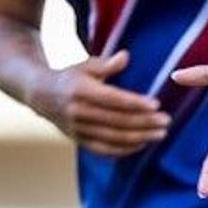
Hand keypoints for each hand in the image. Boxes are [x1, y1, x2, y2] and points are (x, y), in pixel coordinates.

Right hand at [31, 49, 170, 158]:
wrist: (41, 96)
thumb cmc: (71, 77)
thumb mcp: (85, 65)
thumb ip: (106, 64)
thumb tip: (125, 56)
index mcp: (81, 91)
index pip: (113, 100)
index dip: (135, 103)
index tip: (156, 105)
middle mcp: (78, 112)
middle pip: (117, 121)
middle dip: (144, 123)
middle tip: (166, 122)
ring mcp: (77, 129)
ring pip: (113, 138)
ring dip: (139, 138)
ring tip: (161, 134)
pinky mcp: (78, 141)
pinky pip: (104, 150)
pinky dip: (124, 150)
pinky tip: (142, 145)